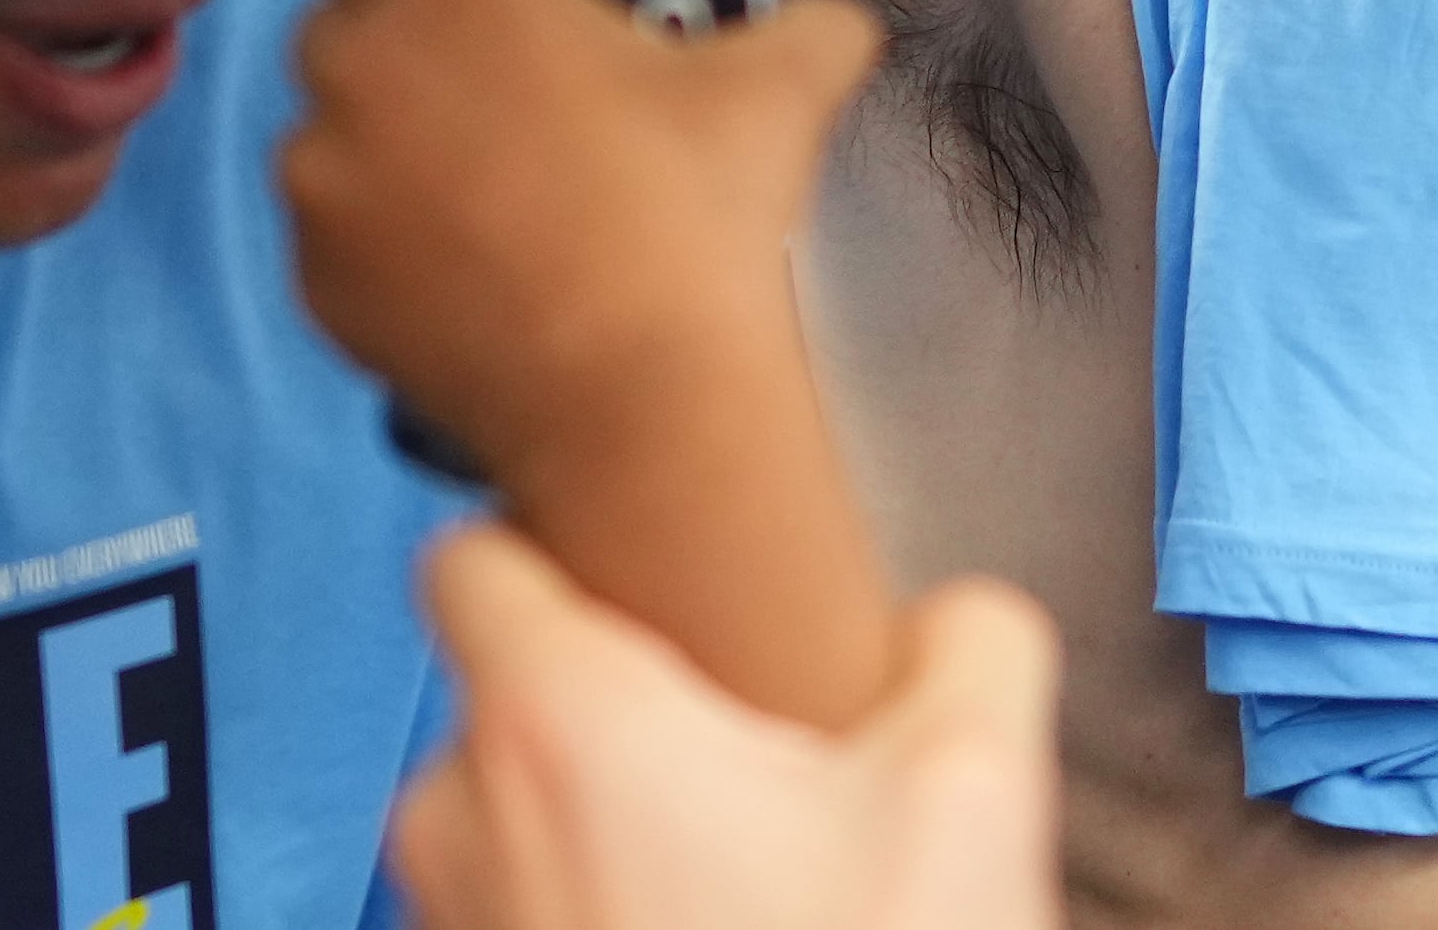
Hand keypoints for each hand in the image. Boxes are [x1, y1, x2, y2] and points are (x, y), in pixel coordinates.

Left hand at [283, 0, 876, 483]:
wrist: (635, 394)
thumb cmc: (694, 206)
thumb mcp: (782, 87)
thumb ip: (813, 28)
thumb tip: (844, 22)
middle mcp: (356, 64)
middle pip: (336, 31)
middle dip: (395, 53)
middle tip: (492, 98)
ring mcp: (320, 180)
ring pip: (323, 137)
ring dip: (378, 150)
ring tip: (479, 198)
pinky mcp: (312, 284)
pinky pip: (329, 237)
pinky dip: (375, 246)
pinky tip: (464, 276)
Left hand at [396, 528, 1063, 929]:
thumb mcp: (974, 797)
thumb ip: (970, 645)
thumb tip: (950, 622)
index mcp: (557, 723)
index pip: (469, 557)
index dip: (551, 545)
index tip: (640, 578)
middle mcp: (462, 824)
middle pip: (512, 702)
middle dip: (621, 722)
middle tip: (750, 767)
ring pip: (516, 828)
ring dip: (603, 838)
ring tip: (744, 882)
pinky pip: (521, 925)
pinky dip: (593, 922)